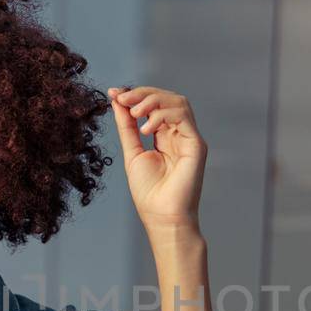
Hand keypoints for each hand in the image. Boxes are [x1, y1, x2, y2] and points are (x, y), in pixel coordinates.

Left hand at [108, 85, 205, 234]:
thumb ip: (126, 127)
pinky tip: (146, 129)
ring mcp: (189, 138)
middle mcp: (179, 134)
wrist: (161, 216)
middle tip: (122, 99)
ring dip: (152, 100)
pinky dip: (162, 115)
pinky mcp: (196, 145)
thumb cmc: (149, 192)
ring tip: (134, 113)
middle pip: (167, 98)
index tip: (114, 94)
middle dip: (142, 93)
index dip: (136, 95)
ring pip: (178, 102)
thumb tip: (117, 101)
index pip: (154, 105)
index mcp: (165, 136)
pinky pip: (183, 117)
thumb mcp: (132, 152)